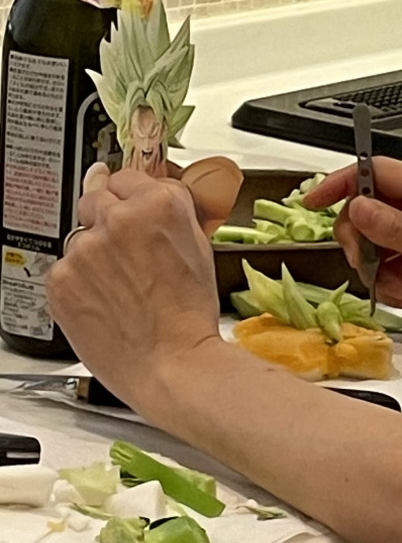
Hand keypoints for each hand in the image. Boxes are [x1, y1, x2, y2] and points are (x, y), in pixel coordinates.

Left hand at [48, 171, 222, 411]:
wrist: (171, 365)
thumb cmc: (189, 316)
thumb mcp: (198, 247)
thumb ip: (170, 211)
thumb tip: (150, 192)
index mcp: (156, 205)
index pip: (126, 177)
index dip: (130, 196)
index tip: (129, 206)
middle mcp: (116, 220)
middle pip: (95, 198)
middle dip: (107, 219)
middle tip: (125, 253)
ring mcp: (83, 250)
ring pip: (80, 238)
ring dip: (93, 255)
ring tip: (121, 288)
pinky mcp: (60, 280)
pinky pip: (64, 269)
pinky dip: (79, 283)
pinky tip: (104, 302)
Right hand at [306, 157, 401, 340]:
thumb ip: (400, 230)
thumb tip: (360, 208)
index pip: (379, 171)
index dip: (342, 183)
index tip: (314, 200)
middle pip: (369, 209)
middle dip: (363, 242)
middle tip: (372, 267)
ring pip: (377, 240)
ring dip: (379, 270)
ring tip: (401, 290)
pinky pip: (391, 263)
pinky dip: (391, 283)